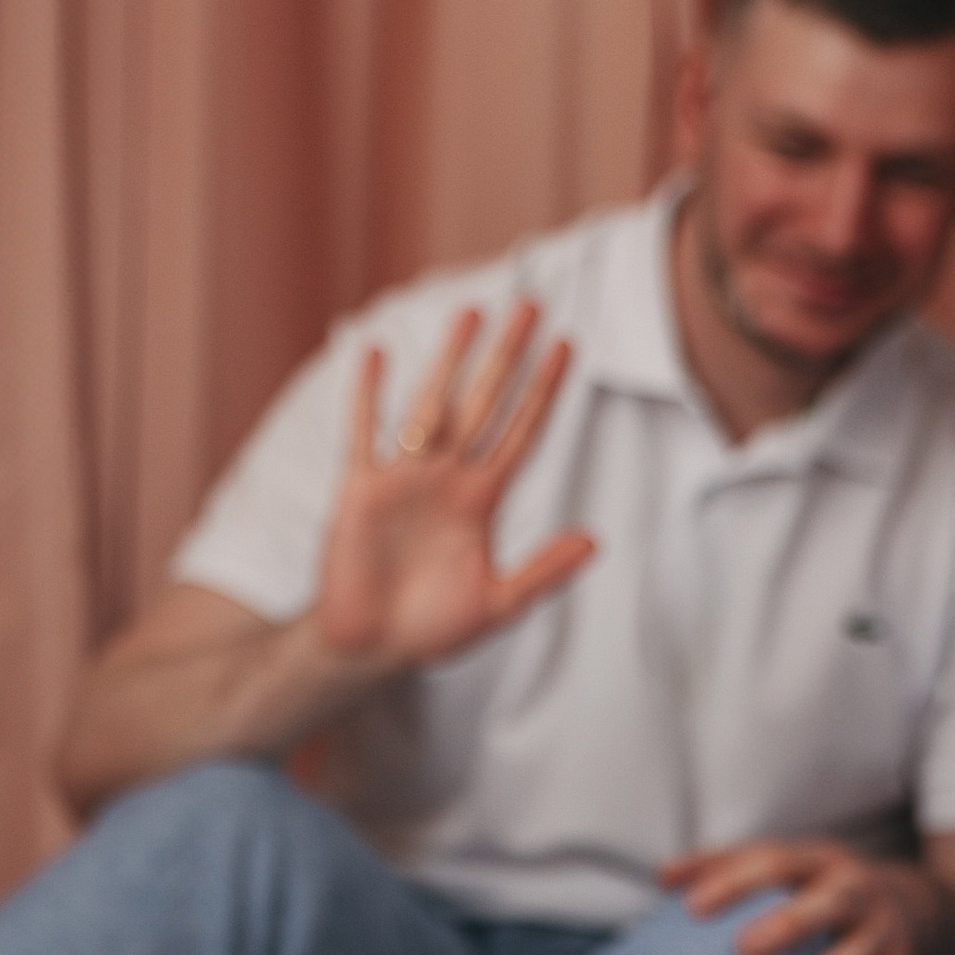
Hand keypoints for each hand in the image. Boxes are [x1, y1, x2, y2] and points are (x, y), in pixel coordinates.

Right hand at [319, 301, 598, 675]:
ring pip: (432, 406)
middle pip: (483, 404)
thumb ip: (543, 571)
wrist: (372, 648)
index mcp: (482, 501)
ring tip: (471, 313)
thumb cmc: (434, 628)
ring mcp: (404, 480)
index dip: (543, 391)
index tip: (567, 346)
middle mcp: (447, 479)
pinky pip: (364, 435)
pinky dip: (367, 396)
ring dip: (450, 360)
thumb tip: (594, 540)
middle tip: (529, 306)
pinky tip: (376, 353)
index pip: (521, 433)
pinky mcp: (360, 492)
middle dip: (507, 357)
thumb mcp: (499, 603)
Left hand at [663, 836, 919, 954]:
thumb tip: (663, 877)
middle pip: (828, 901)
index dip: (735, 882)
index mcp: (817, 860)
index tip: (693, 908)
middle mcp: (855, 889)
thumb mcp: (783, 868)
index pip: (775, 861)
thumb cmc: (817, 890)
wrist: (911, 908)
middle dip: (790, 924)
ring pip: (859, 952)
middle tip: (744, 951)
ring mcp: (881, 929)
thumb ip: (723, 867)